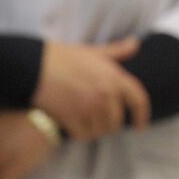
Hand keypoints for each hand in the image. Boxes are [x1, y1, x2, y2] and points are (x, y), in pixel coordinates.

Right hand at [33, 39, 150, 139]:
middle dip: (110, 123)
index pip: (139, 100)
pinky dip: (81, 133)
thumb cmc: (64, 57)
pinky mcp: (72, 119)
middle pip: (117, 121)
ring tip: (87, 121)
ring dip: (95, 129)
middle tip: (100, 120)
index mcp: (115, 77)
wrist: (35, 66)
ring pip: (101, 130)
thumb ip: (117, 51)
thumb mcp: (94, 51)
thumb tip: (136, 43)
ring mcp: (89, 108)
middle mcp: (106, 95)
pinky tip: (74, 125)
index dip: (142, 116)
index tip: (140, 126)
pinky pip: (83, 135)